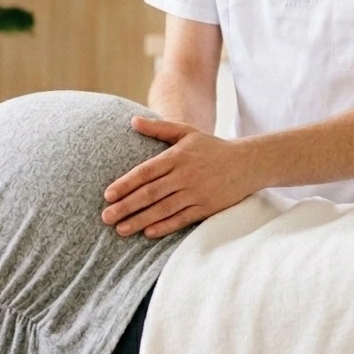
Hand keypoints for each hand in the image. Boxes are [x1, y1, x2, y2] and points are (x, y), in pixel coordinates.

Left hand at [102, 118, 260, 237]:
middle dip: (126, 206)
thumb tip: (133, 121)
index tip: (108, 195)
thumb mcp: (186, 132)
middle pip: (151, 193)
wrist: (247, 163)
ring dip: (141, 220)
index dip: (126, 184)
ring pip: (164, 209)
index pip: (146, 172)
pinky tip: (148, 233)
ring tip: (121, 229)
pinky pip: (182, 219)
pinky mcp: (207, 207)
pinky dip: (165, 226)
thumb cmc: (211, 147)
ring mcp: (197, 193)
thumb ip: (159, 128)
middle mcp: (185, 175)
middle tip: (106, 217)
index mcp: (177, 156)